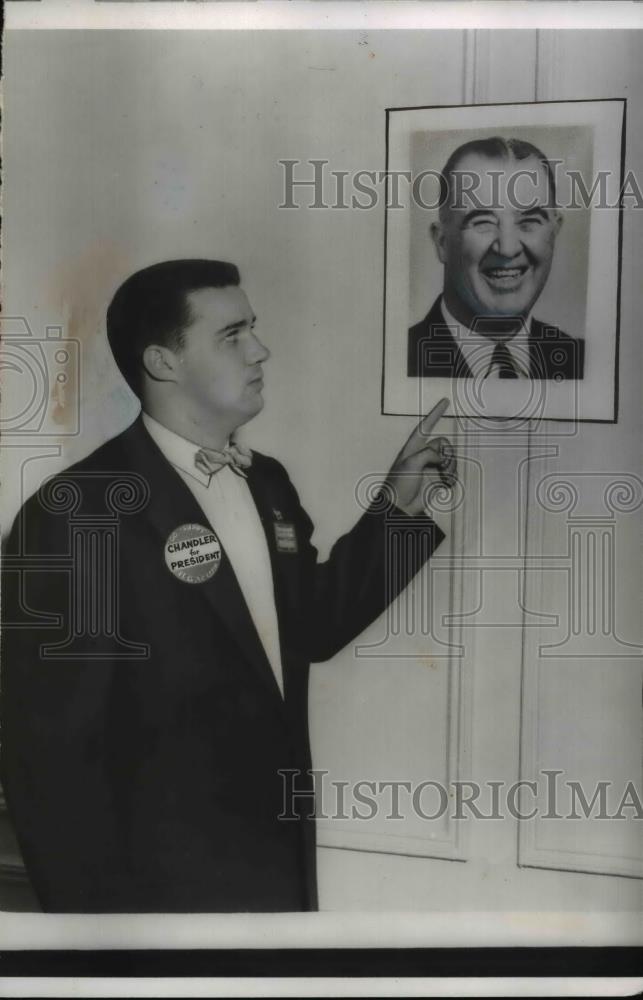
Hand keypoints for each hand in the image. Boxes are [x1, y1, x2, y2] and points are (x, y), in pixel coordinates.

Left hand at [384, 397, 455, 515]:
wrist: (400, 508)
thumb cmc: (399, 484)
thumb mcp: (411, 463)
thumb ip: (428, 453)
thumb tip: (441, 458)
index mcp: (413, 447)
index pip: (425, 426)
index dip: (435, 413)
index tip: (445, 401)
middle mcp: (423, 455)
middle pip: (444, 444)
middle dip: (448, 454)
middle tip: (443, 466)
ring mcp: (431, 467)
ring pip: (450, 459)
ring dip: (451, 467)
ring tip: (445, 478)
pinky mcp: (437, 480)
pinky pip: (452, 473)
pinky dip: (452, 478)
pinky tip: (446, 485)